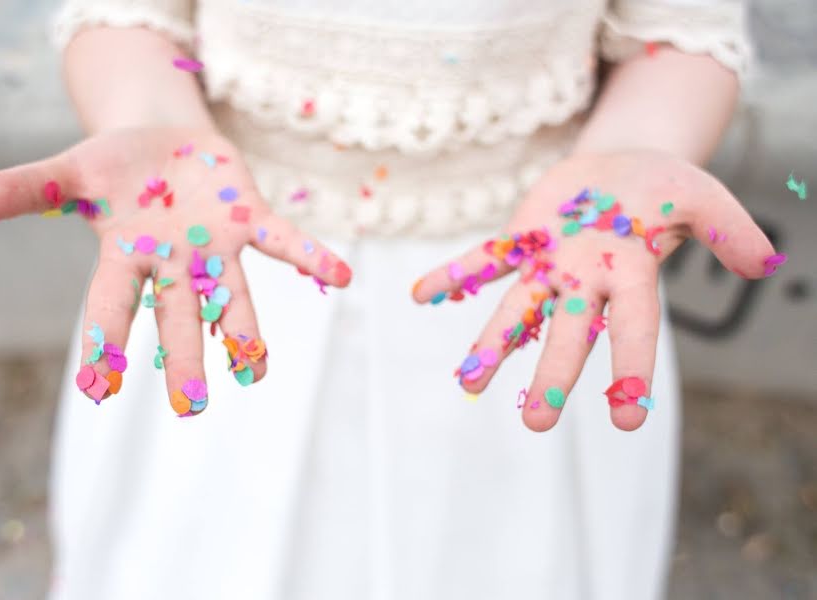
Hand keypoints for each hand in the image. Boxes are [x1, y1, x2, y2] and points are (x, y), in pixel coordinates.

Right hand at [0, 127, 351, 415]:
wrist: (162, 141)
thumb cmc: (115, 168)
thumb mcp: (70, 172)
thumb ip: (30, 190)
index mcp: (125, 257)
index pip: (111, 305)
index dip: (105, 343)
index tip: (101, 389)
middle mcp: (173, 264)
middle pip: (177, 317)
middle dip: (183, 358)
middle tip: (190, 408)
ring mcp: (213, 245)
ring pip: (231, 295)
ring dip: (243, 329)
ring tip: (256, 369)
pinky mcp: (248, 217)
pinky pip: (282, 241)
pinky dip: (310, 256)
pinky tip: (341, 275)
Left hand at [412, 150, 781, 431]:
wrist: (620, 167)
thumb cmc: (663, 187)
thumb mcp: (702, 195)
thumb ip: (728, 228)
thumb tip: (764, 262)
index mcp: (630, 275)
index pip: (635, 329)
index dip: (632, 370)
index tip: (628, 420)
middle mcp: (585, 281)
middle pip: (569, 333)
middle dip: (553, 375)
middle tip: (536, 423)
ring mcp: (549, 264)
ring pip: (519, 308)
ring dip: (492, 343)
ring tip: (467, 382)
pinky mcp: (521, 240)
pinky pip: (484, 259)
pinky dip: (454, 274)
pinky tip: (421, 295)